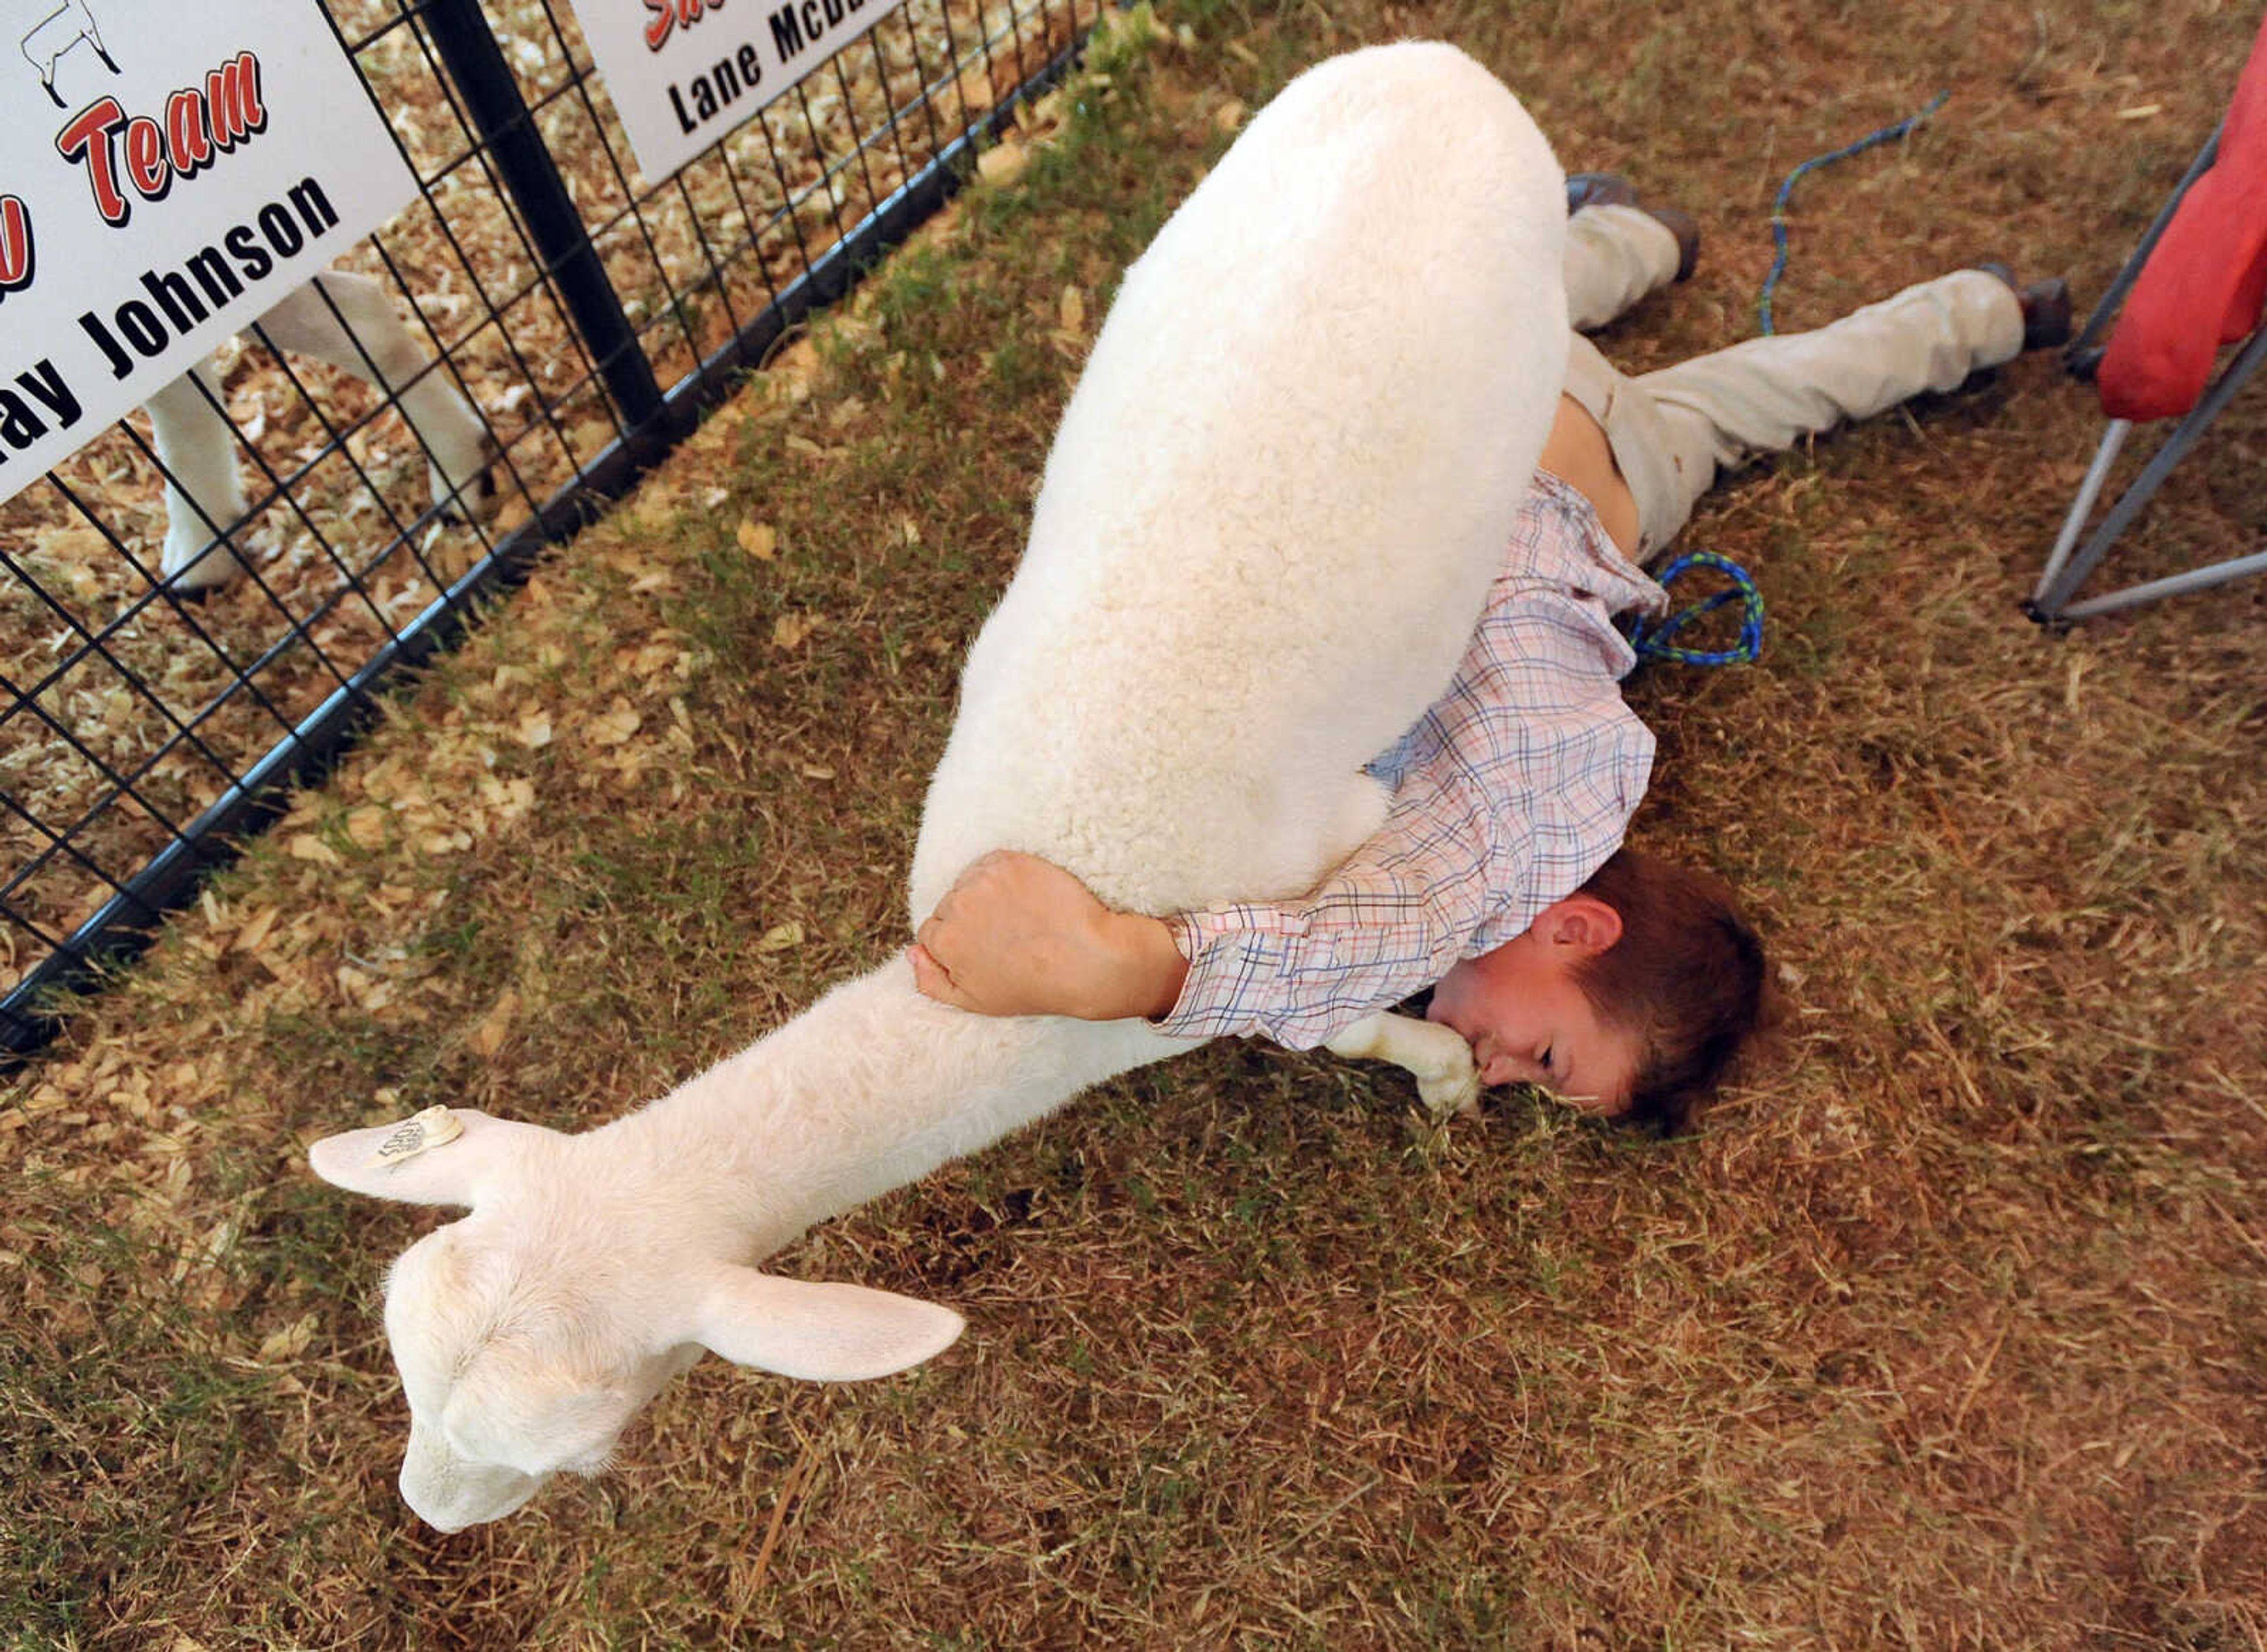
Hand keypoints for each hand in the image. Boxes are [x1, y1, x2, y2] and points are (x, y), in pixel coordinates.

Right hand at [910, 850, 1188, 1021]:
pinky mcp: (1009, 861)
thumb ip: (932, 982)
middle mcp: (958, 905)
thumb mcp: (976, 1002)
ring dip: (987, 895)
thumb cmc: (1034, 986)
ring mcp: (984, 879)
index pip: (932, 932)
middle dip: (971, 919)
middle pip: (949, 905)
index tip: (987, 951)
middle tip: (1008, 937)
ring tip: (1021, 918)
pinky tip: (1028, 899)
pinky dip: (1005, 877)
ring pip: (970, 883)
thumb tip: (910, 953)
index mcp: (946, 940)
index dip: (960, 944)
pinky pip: (992, 864)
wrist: (1088, 959)